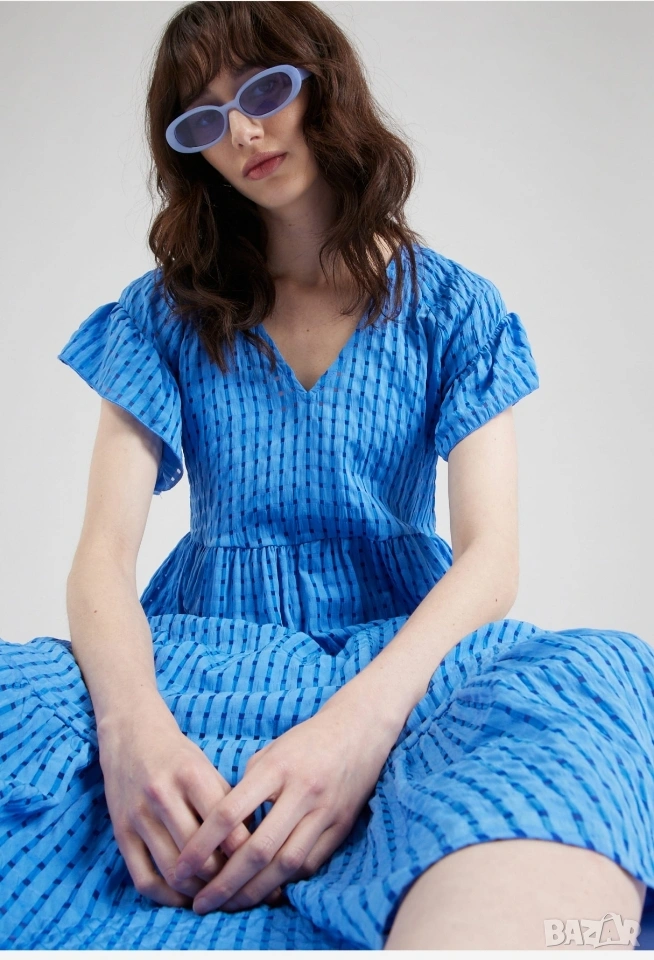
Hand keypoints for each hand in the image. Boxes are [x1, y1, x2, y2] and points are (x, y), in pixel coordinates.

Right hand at [97, 698, 283, 907]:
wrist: (131, 735)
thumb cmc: (178, 757)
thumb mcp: (207, 769)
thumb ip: (228, 803)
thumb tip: (255, 846)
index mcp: (191, 774)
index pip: (225, 825)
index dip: (245, 852)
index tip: (260, 865)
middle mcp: (162, 794)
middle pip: (199, 856)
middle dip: (223, 879)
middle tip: (240, 889)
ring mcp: (138, 815)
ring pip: (173, 872)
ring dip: (198, 892)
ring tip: (216, 895)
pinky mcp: (121, 833)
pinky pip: (144, 879)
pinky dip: (166, 898)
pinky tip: (184, 898)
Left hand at [172, 696, 398, 913]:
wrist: (359, 731)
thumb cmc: (306, 741)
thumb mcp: (270, 752)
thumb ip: (246, 789)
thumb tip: (222, 831)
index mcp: (276, 768)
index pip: (230, 813)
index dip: (202, 845)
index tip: (182, 868)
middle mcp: (302, 791)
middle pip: (259, 849)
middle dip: (226, 883)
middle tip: (200, 903)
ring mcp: (325, 811)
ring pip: (286, 865)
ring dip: (255, 892)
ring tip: (230, 905)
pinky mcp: (342, 827)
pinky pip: (309, 864)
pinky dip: (284, 881)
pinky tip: (265, 889)